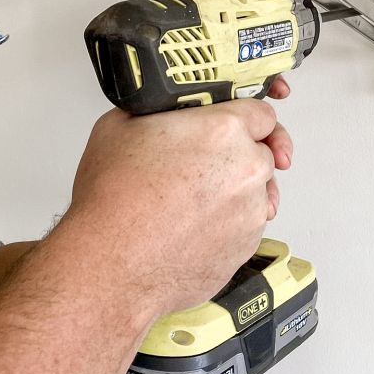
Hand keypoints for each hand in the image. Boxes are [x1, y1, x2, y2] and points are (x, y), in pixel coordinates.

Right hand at [65, 100, 292, 316]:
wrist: (110, 264)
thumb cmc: (113, 202)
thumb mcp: (121, 125)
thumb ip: (162, 110)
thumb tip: (167, 109)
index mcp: (223, 131)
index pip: (263, 114)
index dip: (247, 120)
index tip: (241, 128)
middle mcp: (247, 169)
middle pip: (264, 154)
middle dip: (239, 157)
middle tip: (206, 167)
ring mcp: (252, 211)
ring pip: (258, 193)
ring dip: (235, 194)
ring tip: (192, 202)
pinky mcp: (248, 246)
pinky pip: (248, 227)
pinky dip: (228, 226)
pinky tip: (193, 228)